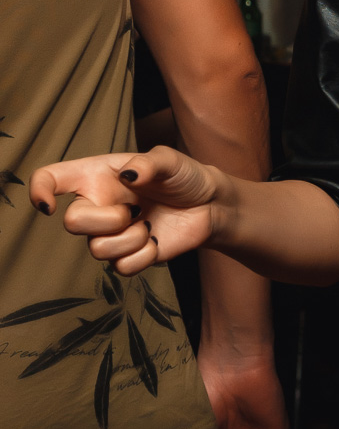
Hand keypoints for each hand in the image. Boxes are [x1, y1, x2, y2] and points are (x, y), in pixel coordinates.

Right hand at [29, 144, 221, 276]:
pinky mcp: (127, 256)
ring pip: (97, 250)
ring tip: (149, 222)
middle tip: (134, 210)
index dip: (39, 190)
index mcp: (97, 176)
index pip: (51, 178)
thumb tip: (128, 174)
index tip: (49, 205)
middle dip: (105, 220)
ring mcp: (110, 233)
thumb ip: (148, 163)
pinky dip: (144, 255)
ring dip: (130, 238)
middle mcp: (97, 205)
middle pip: (72, 223)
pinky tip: (155, 239)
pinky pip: (122, 268)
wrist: (210, 206)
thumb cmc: (184, 177)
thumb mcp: (170, 160)